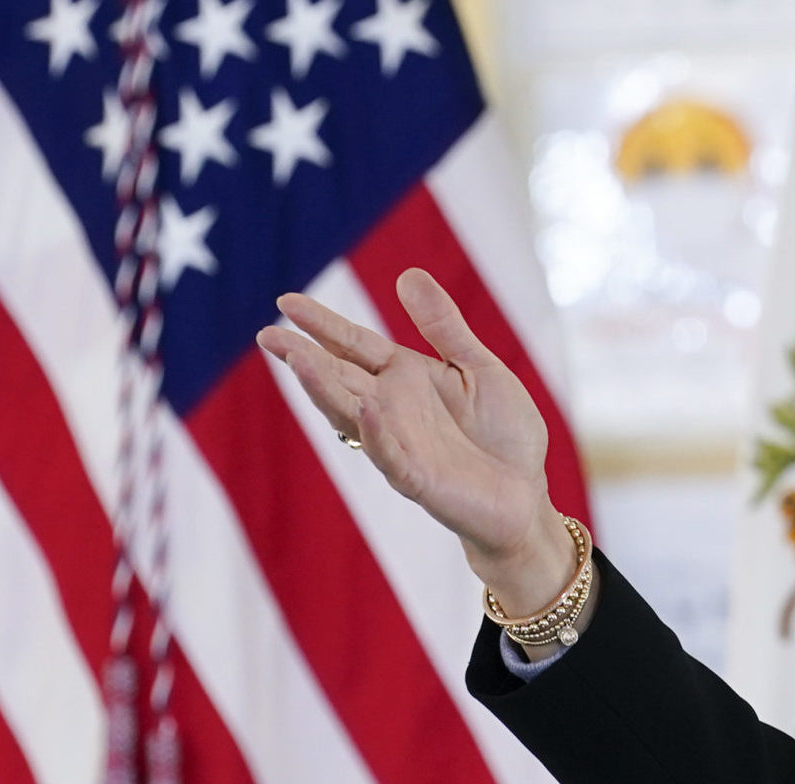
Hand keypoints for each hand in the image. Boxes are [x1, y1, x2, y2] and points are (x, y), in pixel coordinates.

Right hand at [255, 270, 572, 612]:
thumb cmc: (502, 434)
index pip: (353, 345)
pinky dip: (378, 434)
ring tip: (299, 360)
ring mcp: (400, 445)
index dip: (322, 324)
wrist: (526, 496)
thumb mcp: (479, 367)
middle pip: (339, 377)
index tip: (285, 302)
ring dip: (325, 389)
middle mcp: (392, 410)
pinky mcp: (419, 480)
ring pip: (352, 415)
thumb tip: (408, 274)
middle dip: (304, 357)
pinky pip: (392, 456)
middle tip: (268, 335)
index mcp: (404, 378)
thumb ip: (445, 327)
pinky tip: (367, 409)